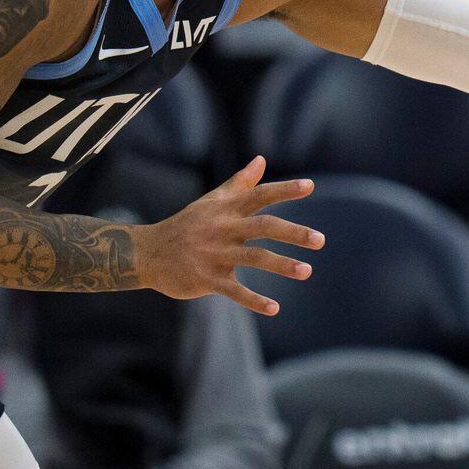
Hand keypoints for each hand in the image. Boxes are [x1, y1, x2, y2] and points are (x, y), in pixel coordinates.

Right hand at [137, 156, 322, 313]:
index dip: (285, 190)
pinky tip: (275, 308)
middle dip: (293, 233)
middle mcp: (223, 229)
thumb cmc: (187, 224)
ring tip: (307, 271)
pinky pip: (234, 291)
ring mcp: (215, 254)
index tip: (310, 186)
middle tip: (320, 240)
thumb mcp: (212, 201)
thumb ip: (240, 183)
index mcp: (227, 209)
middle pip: (263, 227)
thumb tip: (261, 160)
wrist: (148, 253)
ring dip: (282, 265)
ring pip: (254, 258)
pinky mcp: (206, 279)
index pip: (260, 195)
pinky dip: (254, 300)